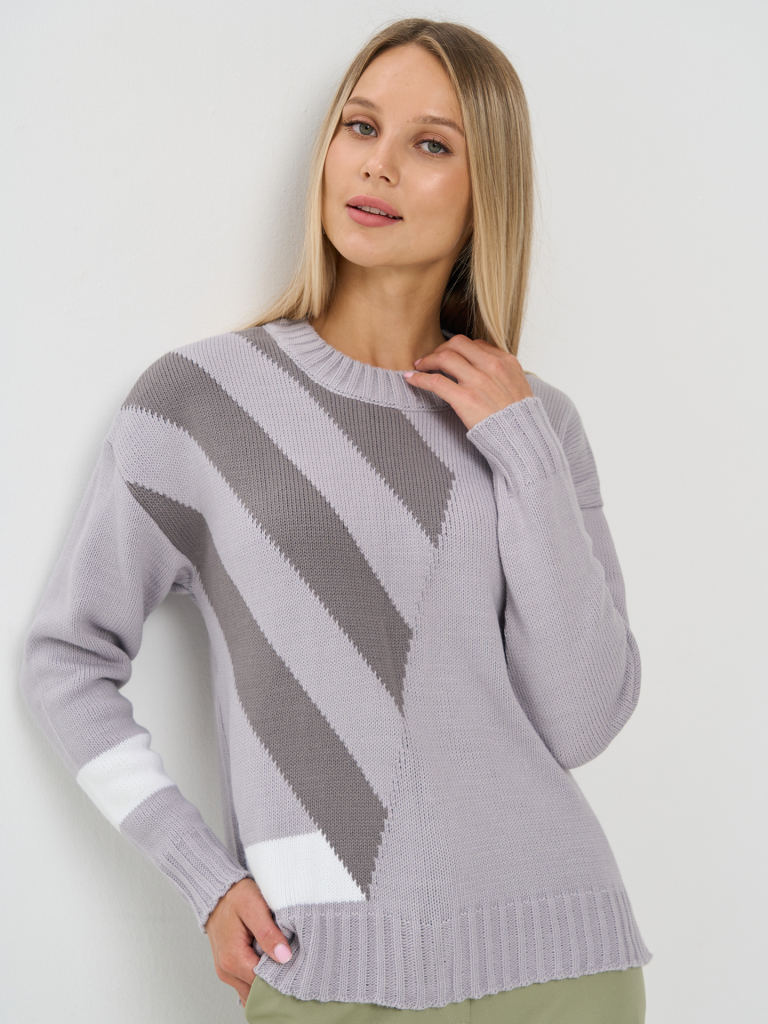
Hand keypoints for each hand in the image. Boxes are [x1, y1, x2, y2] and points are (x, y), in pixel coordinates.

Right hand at [205, 878, 292, 1005]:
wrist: (216, 891)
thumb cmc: (235, 896)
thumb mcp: (253, 906)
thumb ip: (268, 932)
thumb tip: (284, 956)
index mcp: (233, 959)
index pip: (263, 984)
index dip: (281, 975)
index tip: (294, 962)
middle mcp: (226, 972)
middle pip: (258, 990)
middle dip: (275, 978)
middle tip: (290, 959)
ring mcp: (226, 972)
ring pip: (252, 989)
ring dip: (267, 978)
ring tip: (279, 957)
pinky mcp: (229, 968)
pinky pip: (246, 983)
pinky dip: (259, 977)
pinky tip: (269, 961)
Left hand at [403, 335, 532, 429]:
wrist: (523, 440)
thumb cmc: (520, 419)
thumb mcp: (518, 387)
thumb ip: (502, 374)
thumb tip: (486, 369)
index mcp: (506, 362)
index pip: (475, 344)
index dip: (458, 348)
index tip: (449, 355)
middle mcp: (492, 367)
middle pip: (457, 344)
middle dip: (440, 348)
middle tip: (431, 358)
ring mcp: (478, 382)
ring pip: (444, 358)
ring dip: (427, 360)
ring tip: (419, 366)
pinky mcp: (465, 398)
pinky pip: (435, 381)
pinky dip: (420, 378)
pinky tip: (411, 379)